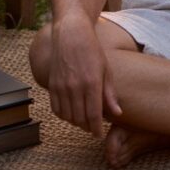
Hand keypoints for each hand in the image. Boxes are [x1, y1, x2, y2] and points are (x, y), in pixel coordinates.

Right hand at [48, 14, 121, 137]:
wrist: (71, 34)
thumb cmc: (92, 50)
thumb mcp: (106, 69)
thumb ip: (109, 93)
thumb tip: (117, 113)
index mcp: (91, 83)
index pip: (93, 115)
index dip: (96, 129)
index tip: (99, 134)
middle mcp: (74, 87)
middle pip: (79, 119)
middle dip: (87, 127)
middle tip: (93, 128)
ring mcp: (61, 86)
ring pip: (67, 116)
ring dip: (75, 122)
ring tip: (83, 121)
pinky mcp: (51, 85)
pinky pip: (56, 108)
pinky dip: (63, 116)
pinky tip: (71, 113)